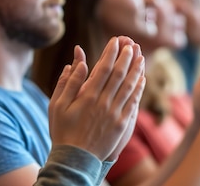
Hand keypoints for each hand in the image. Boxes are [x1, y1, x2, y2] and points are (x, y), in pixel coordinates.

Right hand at [48, 37, 144, 160]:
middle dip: (126, 57)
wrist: (75, 159)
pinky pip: (133, 102)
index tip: (115, 41)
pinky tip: (142, 79)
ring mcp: (115, 113)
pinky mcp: (122, 124)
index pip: (103, 68)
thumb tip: (78, 62)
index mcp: (87, 96)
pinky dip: (139, 89)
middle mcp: (103, 102)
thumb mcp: (57, 105)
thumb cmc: (63, 130)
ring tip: (141, 57)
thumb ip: (68, 82)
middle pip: (119, 74)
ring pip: (129, 87)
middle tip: (131, 44)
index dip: (110, 53)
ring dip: (136, 70)